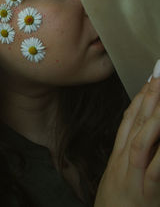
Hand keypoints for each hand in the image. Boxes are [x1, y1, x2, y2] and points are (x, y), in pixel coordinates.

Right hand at [94, 60, 159, 206]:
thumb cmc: (116, 204)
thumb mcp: (118, 175)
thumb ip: (127, 155)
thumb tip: (139, 139)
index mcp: (119, 156)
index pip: (128, 122)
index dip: (138, 101)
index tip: (148, 83)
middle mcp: (124, 161)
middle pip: (136, 125)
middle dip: (148, 99)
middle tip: (158, 77)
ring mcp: (132, 175)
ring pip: (142, 141)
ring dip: (153, 116)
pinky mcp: (144, 193)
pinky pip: (154, 169)